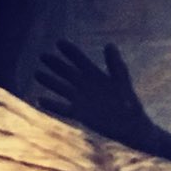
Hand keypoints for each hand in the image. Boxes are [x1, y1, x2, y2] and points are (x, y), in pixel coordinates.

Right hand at [35, 40, 170, 164]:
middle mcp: (86, 85)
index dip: (70, 51)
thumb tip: (109, 45)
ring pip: (61, 88)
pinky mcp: (80, 114)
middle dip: (55, 64)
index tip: (60, 42)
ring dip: (50, 81)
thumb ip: (115, 66)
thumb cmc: (131, 105)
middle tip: (43, 56)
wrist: (133, 128)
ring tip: (37, 73)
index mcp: (96, 75)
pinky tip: (40, 99)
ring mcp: (82, 99)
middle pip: (67, 72)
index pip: (80, 59)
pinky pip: (63, 108)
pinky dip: (52, 105)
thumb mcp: (122, 83)